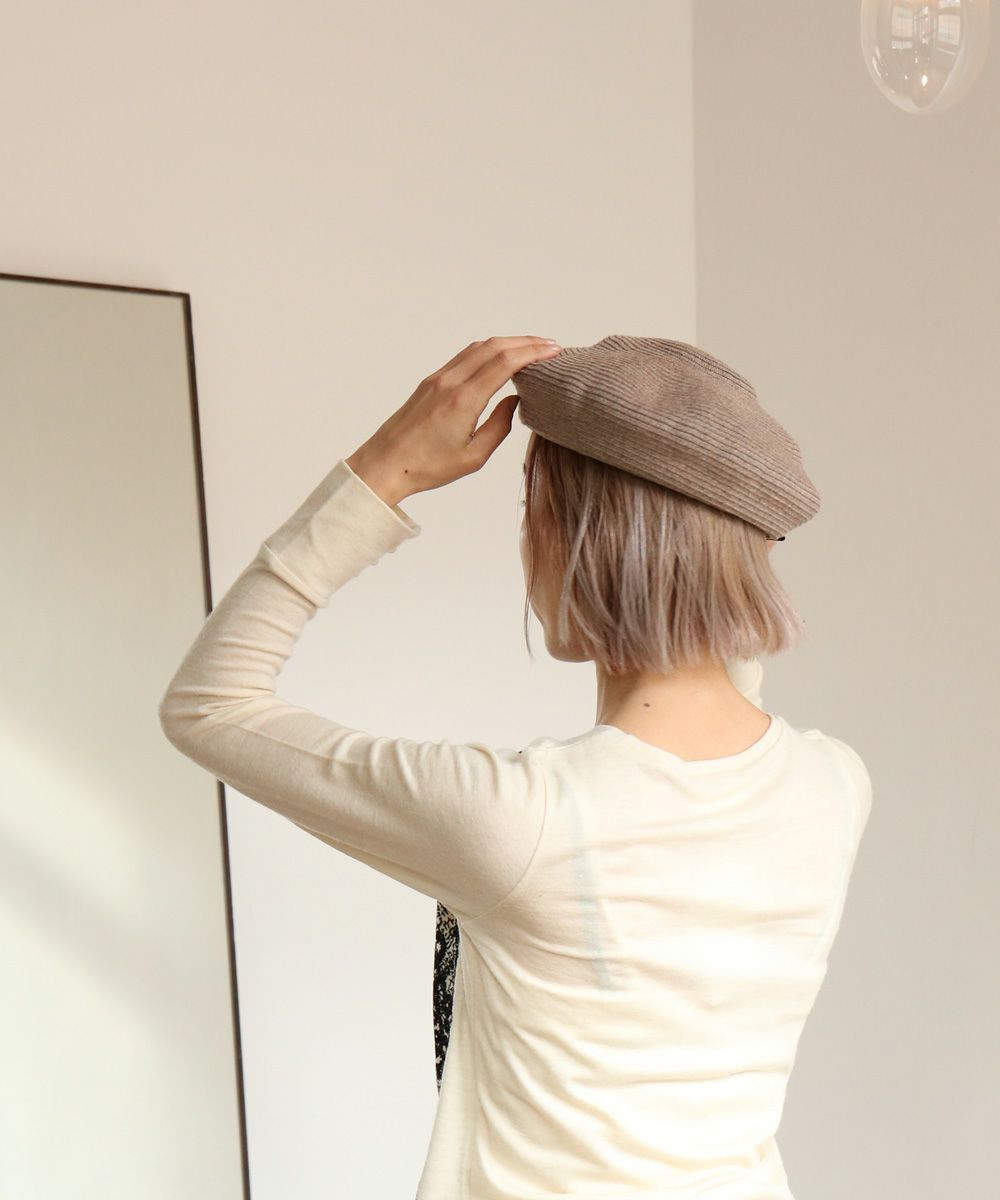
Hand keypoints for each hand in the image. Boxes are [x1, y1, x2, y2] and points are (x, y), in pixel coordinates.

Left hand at [345, 335, 560, 506]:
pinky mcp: (430, 381)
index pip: (504, 362)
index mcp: (463, 400)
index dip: (533, 352)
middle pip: (494, 347)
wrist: (385, 464)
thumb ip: (500, 426)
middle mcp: (450, 382)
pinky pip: (464, 356)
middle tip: (550, 345)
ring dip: (507, 342)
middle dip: (525, 342)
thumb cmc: (427, 467)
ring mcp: (438, 378)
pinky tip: (500, 357)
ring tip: (531, 348)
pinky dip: (488, 350)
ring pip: (478, 347)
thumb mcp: (474, 456)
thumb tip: (515, 400)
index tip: (554, 351)